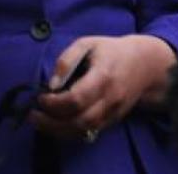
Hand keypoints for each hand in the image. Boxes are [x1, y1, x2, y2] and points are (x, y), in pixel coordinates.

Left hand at [31, 35, 174, 139]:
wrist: (144, 64)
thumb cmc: (111, 51)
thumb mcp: (87, 44)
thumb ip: (67, 60)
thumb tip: (52, 84)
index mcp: (103, 76)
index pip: (76, 99)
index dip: (54, 103)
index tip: (40, 97)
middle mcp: (110, 99)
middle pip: (78, 121)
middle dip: (51, 122)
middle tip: (33, 115)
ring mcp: (113, 112)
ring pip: (83, 131)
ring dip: (57, 131)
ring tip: (39, 122)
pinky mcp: (113, 120)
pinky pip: (89, 133)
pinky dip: (69, 132)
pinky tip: (55, 125)